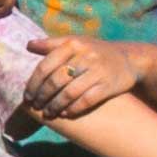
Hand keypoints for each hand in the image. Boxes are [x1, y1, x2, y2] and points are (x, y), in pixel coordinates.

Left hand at [17, 32, 137, 122]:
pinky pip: (87, 101)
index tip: (27, 96)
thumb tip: (28, 45)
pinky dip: (73, 109)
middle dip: (42, 97)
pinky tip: (65, 114)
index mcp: (73, 44)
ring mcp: (98, 71)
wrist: (129, 59)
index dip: (33, 83)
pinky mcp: (108, 85)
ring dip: (55, 106)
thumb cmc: (95, 52)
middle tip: (36, 106)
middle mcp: (85, 56)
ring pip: (69, 93)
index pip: (45, 66)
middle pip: (55, 81)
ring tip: (48, 113)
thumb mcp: (76, 43)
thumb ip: (52, 44)